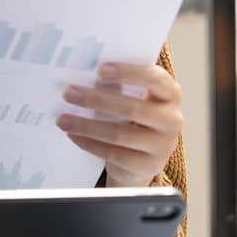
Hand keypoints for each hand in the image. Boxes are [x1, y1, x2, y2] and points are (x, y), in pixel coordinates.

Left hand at [55, 61, 182, 188]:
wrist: (143, 155)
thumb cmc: (134, 116)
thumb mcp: (134, 97)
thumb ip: (119, 85)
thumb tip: (86, 77)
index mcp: (171, 94)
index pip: (154, 78)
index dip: (128, 72)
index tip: (100, 69)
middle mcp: (172, 119)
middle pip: (133, 108)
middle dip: (96, 100)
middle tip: (69, 93)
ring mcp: (163, 145)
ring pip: (120, 134)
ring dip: (86, 125)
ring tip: (63, 119)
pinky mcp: (149, 166)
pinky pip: (114, 154)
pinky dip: (89, 144)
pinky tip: (73, 135)